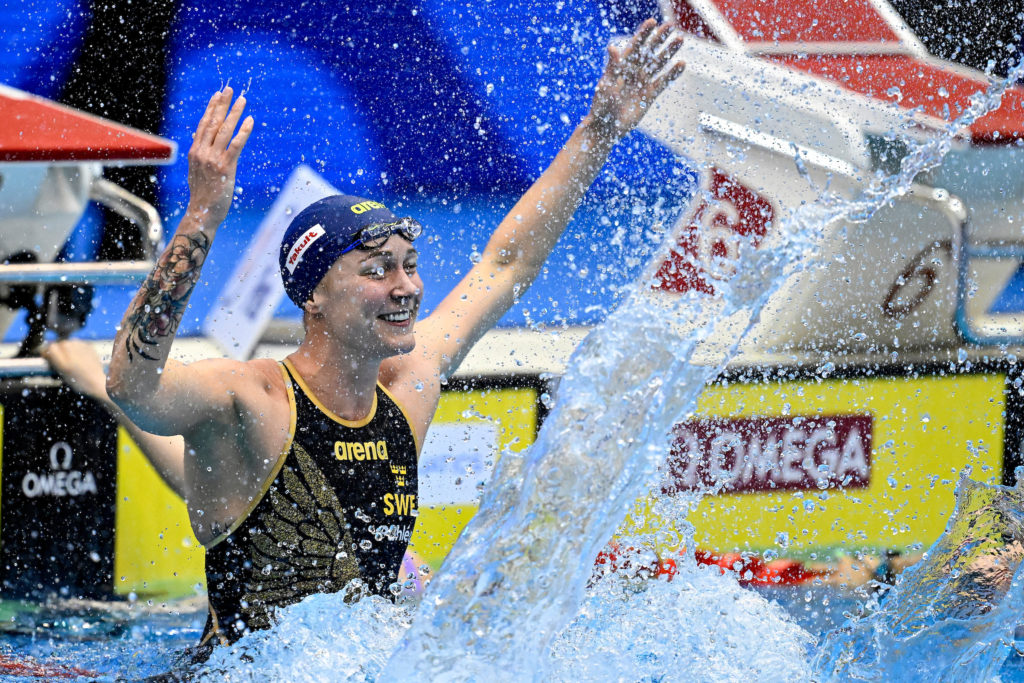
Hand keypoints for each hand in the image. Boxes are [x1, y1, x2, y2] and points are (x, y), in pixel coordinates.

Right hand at [42, 340, 109, 402]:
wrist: (98, 381)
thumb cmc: (79, 382)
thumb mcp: (62, 374)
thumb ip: (54, 361)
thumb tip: (47, 353)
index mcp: (64, 362)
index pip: (50, 347)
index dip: (48, 351)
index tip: (47, 355)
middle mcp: (72, 353)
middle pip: (60, 343)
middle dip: (58, 349)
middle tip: (61, 357)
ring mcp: (82, 347)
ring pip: (69, 342)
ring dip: (68, 347)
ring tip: (71, 357)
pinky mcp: (89, 346)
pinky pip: (78, 343)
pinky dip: (77, 347)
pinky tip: (80, 355)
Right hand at [185, 87, 254, 225]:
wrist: (202, 213)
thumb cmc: (203, 195)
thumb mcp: (198, 171)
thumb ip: (201, 155)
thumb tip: (200, 140)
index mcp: (195, 151)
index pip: (204, 124)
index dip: (211, 108)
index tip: (217, 94)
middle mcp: (202, 152)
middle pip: (213, 122)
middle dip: (222, 104)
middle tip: (230, 89)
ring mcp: (212, 159)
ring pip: (224, 130)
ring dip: (234, 113)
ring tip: (242, 100)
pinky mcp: (225, 167)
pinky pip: (235, 145)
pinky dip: (243, 132)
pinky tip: (249, 120)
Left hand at [587, 19, 685, 140]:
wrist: (606, 127)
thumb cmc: (602, 105)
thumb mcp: (606, 84)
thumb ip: (612, 66)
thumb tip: (612, 47)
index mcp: (622, 66)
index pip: (635, 46)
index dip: (644, 34)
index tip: (653, 21)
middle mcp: (633, 71)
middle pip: (649, 51)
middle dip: (659, 38)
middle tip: (670, 26)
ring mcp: (642, 82)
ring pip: (658, 63)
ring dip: (668, 52)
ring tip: (680, 40)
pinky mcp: (650, 94)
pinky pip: (663, 81)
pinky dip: (672, 73)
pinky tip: (681, 64)